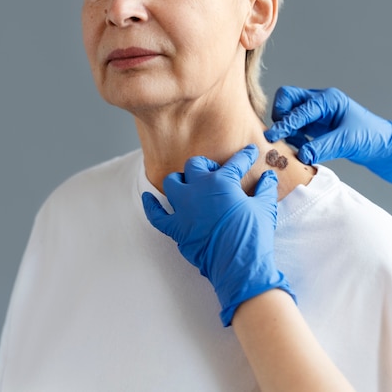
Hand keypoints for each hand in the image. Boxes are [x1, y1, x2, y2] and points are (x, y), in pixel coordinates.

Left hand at [142, 145, 294, 325]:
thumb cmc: (254, 236)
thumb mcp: (265, 208)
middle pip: (195, 165)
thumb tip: (270, 177)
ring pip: (173, 182)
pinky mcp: (176, 228)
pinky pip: (156, 215)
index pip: (235, 162)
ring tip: (188, 182)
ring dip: (180, 180)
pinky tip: (149, 197)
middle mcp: (199, 189)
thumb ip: (266, 189)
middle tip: (214, 171)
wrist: (240, 266)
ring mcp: (184, 208)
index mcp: (222, 182)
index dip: (245, 156)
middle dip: (205, 165)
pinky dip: (151, 206)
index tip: (249, 152)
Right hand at [264, 86, 391, 181]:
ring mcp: (315, 113)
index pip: (299, 108)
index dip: (286, 123)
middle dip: (280, 114)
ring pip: (288, 112)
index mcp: (328, 100)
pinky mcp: (314, 126)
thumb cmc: (370, 137)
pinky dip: (293, 136)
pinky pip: (294, 126)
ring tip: (296, 145)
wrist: (381, 146)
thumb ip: (322, 148)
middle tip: (281, 133)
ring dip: (286, 128)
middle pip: (287, 98)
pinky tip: (302, 147)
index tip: (274, 136)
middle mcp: (319, 102)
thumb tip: (301, 155)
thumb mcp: (346, 142)